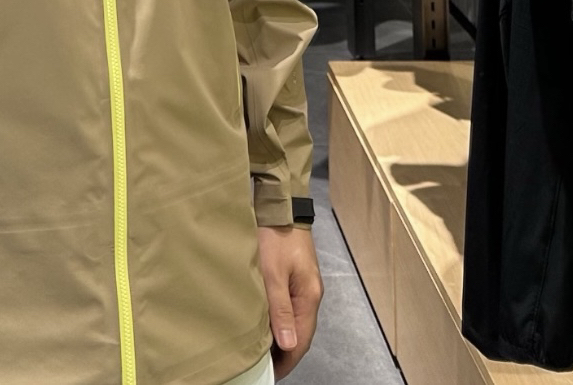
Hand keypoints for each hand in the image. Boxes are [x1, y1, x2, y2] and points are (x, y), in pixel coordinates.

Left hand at [258, 225, 322, 378]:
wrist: (281, 205)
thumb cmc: (275, 237)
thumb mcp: (273, 273)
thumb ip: (280, 308)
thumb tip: (287, 344)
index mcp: (309, 297)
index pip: (301, 340)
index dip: (287, 361)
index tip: (270, 374)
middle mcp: (310, 294)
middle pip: (300, 333)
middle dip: (284, 353)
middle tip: (263, 366)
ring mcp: (304, 285)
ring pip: (295, 320)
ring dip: (281, 336)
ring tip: (262, 349)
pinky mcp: (295, 276)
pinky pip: (290, 306)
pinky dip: (279, 319)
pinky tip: (266, 322)